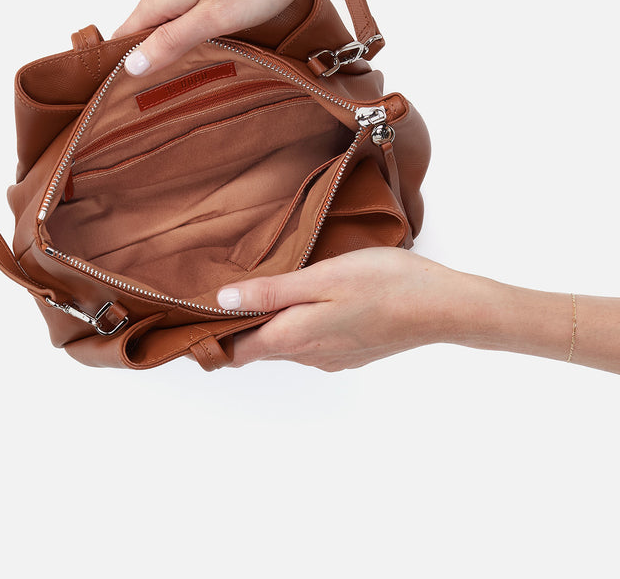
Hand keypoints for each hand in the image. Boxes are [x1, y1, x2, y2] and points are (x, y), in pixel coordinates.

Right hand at [113, 0, 336, 75]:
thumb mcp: (213, 19)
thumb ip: (170, 41)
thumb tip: (131, 65)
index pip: (124, 36)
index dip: (127, 65)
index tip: (136, 94)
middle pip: (142, 27)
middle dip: (151, 57)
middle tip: (168, 90)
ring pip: (165, 17)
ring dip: (173, 43)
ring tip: (189, 70)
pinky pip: (184, 6)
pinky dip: (190, 26)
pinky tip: (209, 39)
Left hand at [217, 248, 459, 370]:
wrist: (442, 307)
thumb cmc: (383, 284)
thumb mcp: (321, 278)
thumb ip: (271, 291)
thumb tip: (222, 302)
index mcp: (295, 337)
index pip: (236, 354)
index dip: (213, 340)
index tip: (195, 319)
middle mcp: (309, 356)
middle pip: (259, 347)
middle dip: (240, 326)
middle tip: (227, 290)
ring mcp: (332, 358)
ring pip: (286, 343)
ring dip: (272, 321)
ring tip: (267, 286)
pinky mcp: (351, 352)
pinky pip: (312, 342)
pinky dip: (300, 323)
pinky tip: (309, 298)